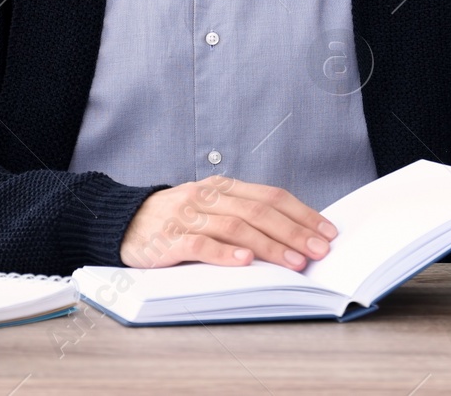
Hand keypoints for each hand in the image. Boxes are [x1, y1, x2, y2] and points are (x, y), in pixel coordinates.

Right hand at [120, 175, 337, 270]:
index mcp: (222, 187)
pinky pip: (200, 244)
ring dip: (269, 246)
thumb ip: (243, 215)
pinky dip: (224, 254)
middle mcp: (207, 197)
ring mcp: (187, 217)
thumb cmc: (176, 220)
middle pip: (258, 212)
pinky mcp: (168, 240)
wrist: (123, 222)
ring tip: (293, 262)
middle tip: (319, 252)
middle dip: (294, 232)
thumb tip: (294, 235)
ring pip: (235, 227)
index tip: (328, 232)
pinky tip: (245, 262)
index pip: (270, 196)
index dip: (302, 213)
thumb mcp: (210, 208)